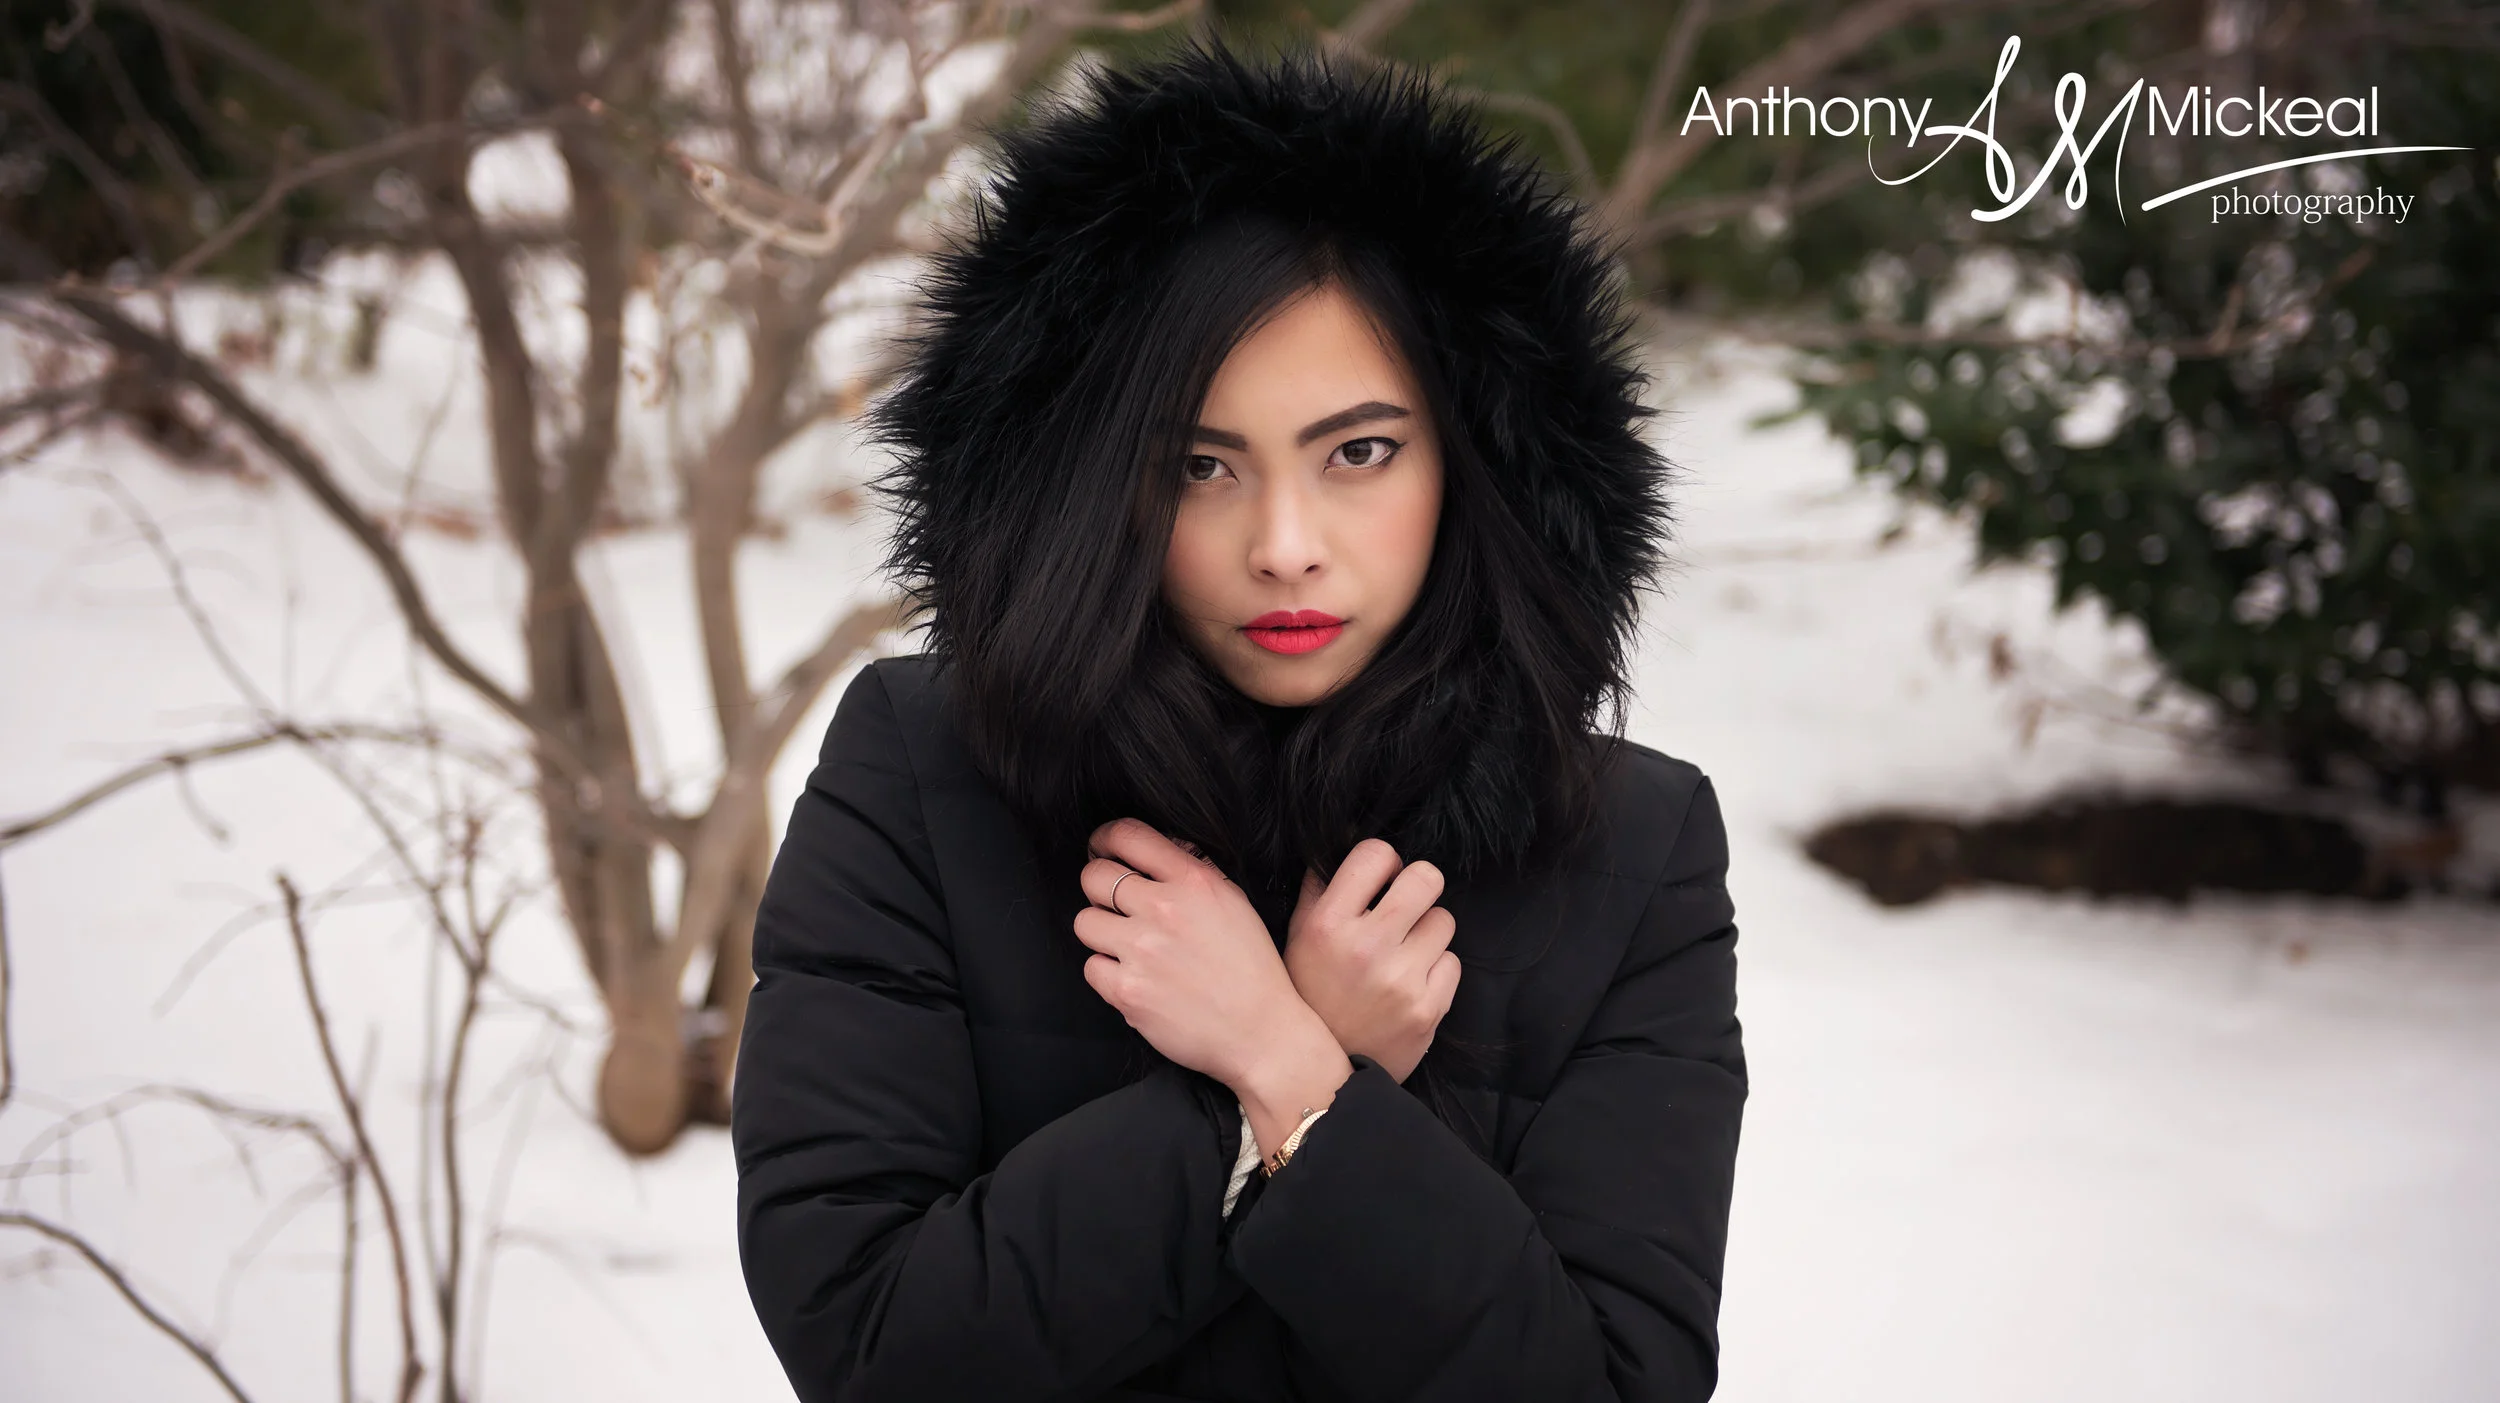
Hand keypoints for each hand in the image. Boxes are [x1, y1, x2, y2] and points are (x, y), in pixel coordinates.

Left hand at [1075, 818, 1333, 1094]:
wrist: (1261, 1033)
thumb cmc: (1252, 970)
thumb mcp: (1234, 903)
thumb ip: (1192, 873)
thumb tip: (1155, 852)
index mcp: (1193, 882)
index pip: (1128, 836)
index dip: (1105, 839)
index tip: (1102, 849)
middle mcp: (1164, 910)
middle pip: (1094, 877)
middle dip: (1098, 888)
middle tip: (1113, 904)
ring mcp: (1141, 951)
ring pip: (1085, 922)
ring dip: (1102, 933)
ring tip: (1128, 948)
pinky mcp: (1127, 991)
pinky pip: (1090, 967)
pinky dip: (1107, 974)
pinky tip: (1134, 979)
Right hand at [1284, 839, 1460, 1083]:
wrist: (1324, 1074)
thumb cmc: (1311, 995)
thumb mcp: (1298, 939)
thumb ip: (1319, 889)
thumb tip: (1342, 845)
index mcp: (1328, 924)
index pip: (1376, 853)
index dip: (1384, 862)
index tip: (1382, 878)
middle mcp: (1366, 948)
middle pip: (1426, 878)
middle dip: (1419, 887)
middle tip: (1406, 906)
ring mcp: (1401, 980)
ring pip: (1444, 921)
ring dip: (1427, 933)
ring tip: (1404, 954)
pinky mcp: (1429, 1009)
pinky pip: (1453, 962)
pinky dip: (1436, 970)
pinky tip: (1412, 984)